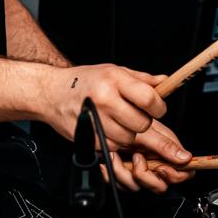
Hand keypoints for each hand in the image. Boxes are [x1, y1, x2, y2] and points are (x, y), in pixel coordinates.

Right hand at [40, 64, 165, 150]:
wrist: (52, 93)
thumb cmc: (83, 81)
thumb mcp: (113, 71)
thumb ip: (141, 79)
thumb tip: (165, 82)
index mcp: (113, 79)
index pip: (149, 99)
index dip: (158, 107)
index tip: (156, 107)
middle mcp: (104, 99)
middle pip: (142, 123)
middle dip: (143, 121)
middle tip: (133, 114)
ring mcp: (95, 119)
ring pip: (129, 138)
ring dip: (128, 133)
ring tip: (116, 119)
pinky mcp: (88, 137)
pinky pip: (114, 147)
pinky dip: (113, 140)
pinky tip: (104, 127)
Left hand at [105, 118, 194, 193]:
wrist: (103, 125)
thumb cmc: (125, 122)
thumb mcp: (146, 133)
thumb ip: (165, 146)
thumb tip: (186, 157)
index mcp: (166, 151)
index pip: (184, 172)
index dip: (175, 175)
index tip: (161, 169)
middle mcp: (154, 162)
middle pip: (160, 185)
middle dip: (145, 176)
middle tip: (136, 157)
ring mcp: (139, 170)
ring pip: (138, 187)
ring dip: (123, 172)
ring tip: (116, 155)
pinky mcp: (124, 174)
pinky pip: (121, 185)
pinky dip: (112, 174)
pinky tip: (109, 161)